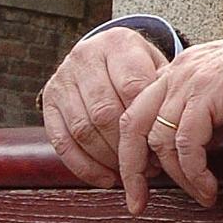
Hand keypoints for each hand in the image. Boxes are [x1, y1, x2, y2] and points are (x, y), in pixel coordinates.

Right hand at [43, 27, 169, 188]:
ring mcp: (62, 78)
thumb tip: (174, 132)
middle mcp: (85, 56)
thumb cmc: (140, 68)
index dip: (147, 122)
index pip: (132, 88)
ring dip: (108, 159)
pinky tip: (105, 178)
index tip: (161, 146)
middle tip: (148, 167)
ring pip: (82, 129)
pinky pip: (61, 141)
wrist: (104, 55)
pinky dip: (83, 166)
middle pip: (105, 112)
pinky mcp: (47, 100)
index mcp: (118, 44)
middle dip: (127, 146)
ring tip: (130, 173)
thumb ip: (164, 92)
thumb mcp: (157, 67)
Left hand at [116, 18, 222, 215]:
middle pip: (133, 125)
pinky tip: (209, 187)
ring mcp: (191, 79)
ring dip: (177, 178)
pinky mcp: (209, 92)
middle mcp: (177, 72)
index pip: (137, 114)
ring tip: (200, 196)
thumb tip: (190, 156)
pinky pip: (186, 143)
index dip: (132, 153)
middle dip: (132, 170)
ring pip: (160, 139)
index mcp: (179, 72)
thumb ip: (205, 124)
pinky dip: (194, 172)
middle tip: (137, 203)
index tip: (141, 185)